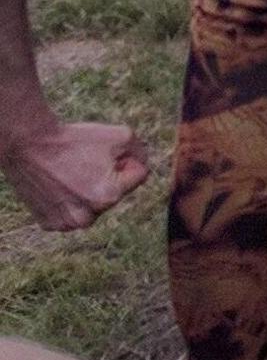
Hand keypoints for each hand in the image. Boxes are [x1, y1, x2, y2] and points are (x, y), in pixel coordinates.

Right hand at [1, 119, 148, 230]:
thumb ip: (141, 151)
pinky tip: (60, 185)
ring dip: (91, 190)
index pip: (139, 175)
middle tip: (87, 163)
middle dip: (110, 176)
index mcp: (109, 196)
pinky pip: (74, 211)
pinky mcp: (50, 224)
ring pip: (95, 204)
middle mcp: (88, 218)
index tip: (107, 153)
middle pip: (116, 192)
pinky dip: (71, 200)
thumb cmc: (77, 140)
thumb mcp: (122, 135)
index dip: (127, 159)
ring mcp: (67, 224)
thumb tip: (141, 167)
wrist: (31, 146)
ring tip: (73, 173)